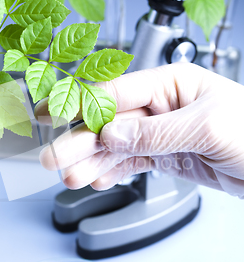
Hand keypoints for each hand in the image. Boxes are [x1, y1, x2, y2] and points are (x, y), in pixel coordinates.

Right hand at [36, 63, 243, 197]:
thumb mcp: (208, 126)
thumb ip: (157, 131)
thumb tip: (112, 135)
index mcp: (172, 83)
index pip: (118, 91)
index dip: (81, 103)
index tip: (54, 113)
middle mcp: (164, 105)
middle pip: (111, 122)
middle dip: (80, 140)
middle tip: (53, 157)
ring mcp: (165, 132)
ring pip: (118, 147)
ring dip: (92, 162)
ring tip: (70, 176)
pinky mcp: (169, 156)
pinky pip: (134, 162)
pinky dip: (114, 172)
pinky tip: (98, 178)